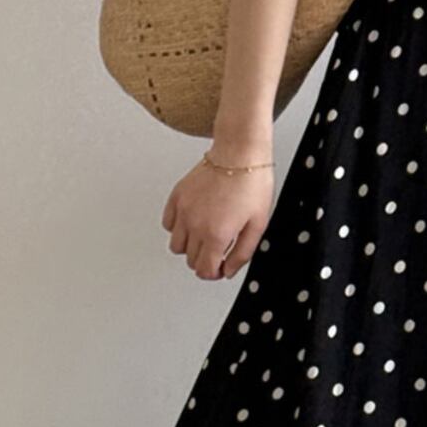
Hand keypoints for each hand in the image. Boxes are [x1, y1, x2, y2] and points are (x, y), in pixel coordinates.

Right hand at [160, 142, 274, 280]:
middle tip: (217, 252)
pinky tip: (193, 222)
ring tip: (204, 237)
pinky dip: (178, 228)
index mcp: (217, 234)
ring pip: (176, 246)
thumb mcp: (258, 225)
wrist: (239, 152)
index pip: (204, 270)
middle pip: (190, 260)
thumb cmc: (252, 184)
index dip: (213, 274)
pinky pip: (168, 224)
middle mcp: (196, 224)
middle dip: (204, 261)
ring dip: (190, 247)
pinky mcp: (177, 196)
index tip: (220, 268)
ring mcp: (184, 210)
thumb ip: (242, 253)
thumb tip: (228, 271)